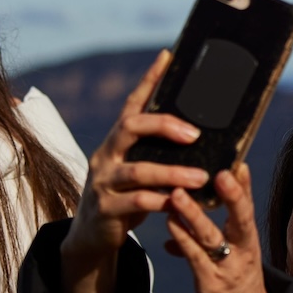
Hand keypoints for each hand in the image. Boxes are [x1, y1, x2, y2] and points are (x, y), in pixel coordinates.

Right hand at [59, 51, 208, 292]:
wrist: (91, 236)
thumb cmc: (123, 196)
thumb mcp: (136, 170)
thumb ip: (154, 154)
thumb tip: (196, 136)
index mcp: (115, 141)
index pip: (132, 103)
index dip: (149, 80)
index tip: (168, 56)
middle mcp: (105, 155)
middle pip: (130, 127)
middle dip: (163, 125)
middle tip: (196, 134)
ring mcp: (102, 181)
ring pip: (139, 170)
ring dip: (173, 173)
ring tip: (201, 177)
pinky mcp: (106, 209)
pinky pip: (138, 203)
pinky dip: (163, 202)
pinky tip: (181, 204)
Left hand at [163, 164, 268, 292]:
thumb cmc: (237, 279)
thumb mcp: (235, 250)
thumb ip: (215, 226)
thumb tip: (196, 200)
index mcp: (248, 238)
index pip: (247, 206)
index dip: (243, 185)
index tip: (238, 162)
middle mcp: (243, 249)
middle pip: (241, 218)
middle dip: (233, 196)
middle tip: (222, 173)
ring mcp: (227, 266)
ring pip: (212, 237)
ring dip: (194, 215)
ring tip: (178, 194)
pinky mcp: (211, 283)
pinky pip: (195, 258)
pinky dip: (183, 240)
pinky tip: (170, 224)